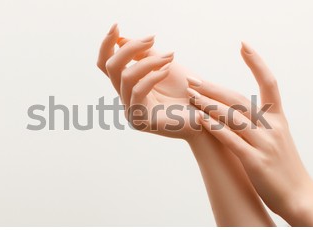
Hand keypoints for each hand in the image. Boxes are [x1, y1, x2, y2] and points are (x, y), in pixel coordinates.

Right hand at [97, 24, 202, 139]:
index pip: (107, 64)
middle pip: (111, 67)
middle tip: (152, 39)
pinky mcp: (141, 121)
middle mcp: (126, 99)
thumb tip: (122, 38)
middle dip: (130, 48)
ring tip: (169, 57)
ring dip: (148, 62)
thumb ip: (144, 55)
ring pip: (125, 77)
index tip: (116, 26)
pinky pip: (138, 91)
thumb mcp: (163, 67)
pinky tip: (167, 69)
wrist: (205, 119)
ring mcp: (131, 111)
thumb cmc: (187, 94)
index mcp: (129, 86)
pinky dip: (152, 76)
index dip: (107, 44)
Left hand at [187, 42, 312, 216]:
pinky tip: (201, 119)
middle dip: (214, 87)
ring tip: (190, 95)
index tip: (243, 45)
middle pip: (240, 99)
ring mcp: (264, 144)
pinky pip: (232, 140)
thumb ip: (260, 122)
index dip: (257, 62)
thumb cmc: (284, 167)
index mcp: (278, 119)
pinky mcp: (255, 161)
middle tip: (192, 79)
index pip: (269, 83)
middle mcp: (272, 127)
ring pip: (234, 117)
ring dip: (209, 104)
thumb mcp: (277, 138)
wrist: (300, 196)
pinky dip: (216, 128)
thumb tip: (236, 109)